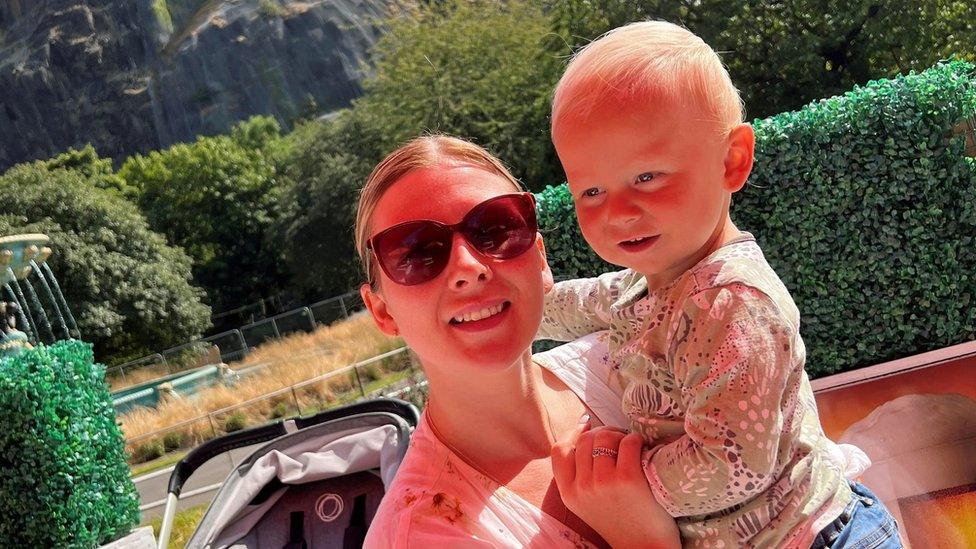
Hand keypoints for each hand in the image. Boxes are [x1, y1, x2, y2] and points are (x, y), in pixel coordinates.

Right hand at [551, 423, 679, 548]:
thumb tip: (583, 430)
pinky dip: (636, 440)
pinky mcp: (628, 478)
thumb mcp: (585, 503)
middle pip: (586, 440)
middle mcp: (583, 487)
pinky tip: (641, 448)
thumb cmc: (618, 520)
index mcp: (569, 493)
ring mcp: (604, 482)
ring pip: (605, 437)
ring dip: (620, 435)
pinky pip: (628, 442)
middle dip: (602, 432)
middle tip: (617, 437)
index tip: (586, 425)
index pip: (559, 450)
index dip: (573, 432)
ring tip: (629, 444)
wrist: (643, 546)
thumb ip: (578, 475)